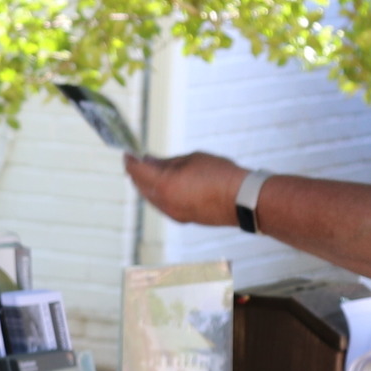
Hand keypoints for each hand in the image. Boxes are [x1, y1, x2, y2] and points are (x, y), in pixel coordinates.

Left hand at [123, 151, 249, 227]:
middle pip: (141, 186)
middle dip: (136, 172)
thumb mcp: (191, 159)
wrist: (243, 201)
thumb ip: (167, 162)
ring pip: (151, 197)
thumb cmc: (220, 175)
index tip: (128, 152)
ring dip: (147, 184)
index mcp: (164, 185)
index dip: (130, 160)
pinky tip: (166, 183)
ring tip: (152, 169)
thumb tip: (151, 161)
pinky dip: (159, 193)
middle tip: (138, 159)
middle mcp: (164, 202)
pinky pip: (162, 204)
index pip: (137, 171)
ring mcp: (172, 213)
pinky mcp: (182, 219)